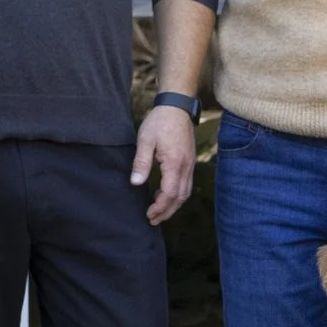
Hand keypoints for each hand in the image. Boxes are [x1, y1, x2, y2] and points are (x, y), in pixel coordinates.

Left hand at [133, 104, 197, 223]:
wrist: (177, 106)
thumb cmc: (159, 122)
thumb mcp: (145, 140)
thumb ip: (141, 162)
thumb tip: (135, 183)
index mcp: (175, 163)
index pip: (169, 193)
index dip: (159, 207)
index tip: (148, 214)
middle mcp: (186, 166)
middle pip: (180, 198)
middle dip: (167, 211)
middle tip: (153, 220)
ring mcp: (190, 164)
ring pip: (185, 192)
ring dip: (173, 205)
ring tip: (158, 211)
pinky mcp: (190, 161)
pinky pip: (186, 184)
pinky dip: (177, 194)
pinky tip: (164, 193)